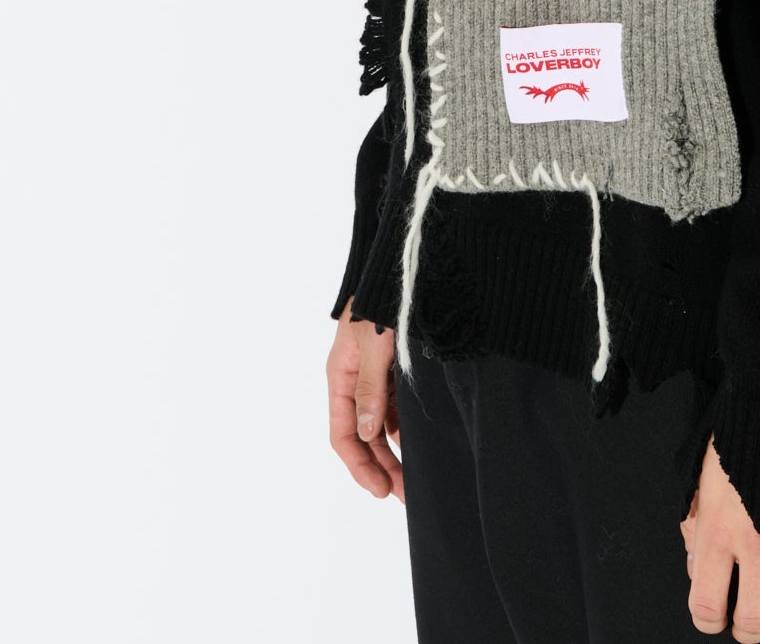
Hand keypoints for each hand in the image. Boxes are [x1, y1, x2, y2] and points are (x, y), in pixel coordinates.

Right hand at [327, 297, 405, 503]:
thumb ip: (370, 389)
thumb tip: (367, 434)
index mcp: (341, 377)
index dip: (361, 466)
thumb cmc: (381, 301)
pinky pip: (395, 405)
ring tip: (414, 476)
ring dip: (394, 450)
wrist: (397, 266)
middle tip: (404, 494)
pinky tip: (418, 441)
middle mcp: (355, 379)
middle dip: (381, 466)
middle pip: (364, 436)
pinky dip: (403, 425)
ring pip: (380, 424)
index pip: (344, 435)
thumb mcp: (373, 346)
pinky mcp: (393, 366)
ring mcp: (375, 374)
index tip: (382, 490)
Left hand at [679, 436, 759, 639]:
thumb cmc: (742, 428)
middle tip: (748, 626)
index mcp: (717, 531)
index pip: (706, 605)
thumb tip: (697, 563)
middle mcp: (756, 544)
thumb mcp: (701, 473)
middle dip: (748, 632)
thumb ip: (695, 522)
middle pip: (753, 620)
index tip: (713, 615)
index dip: (708, 621)